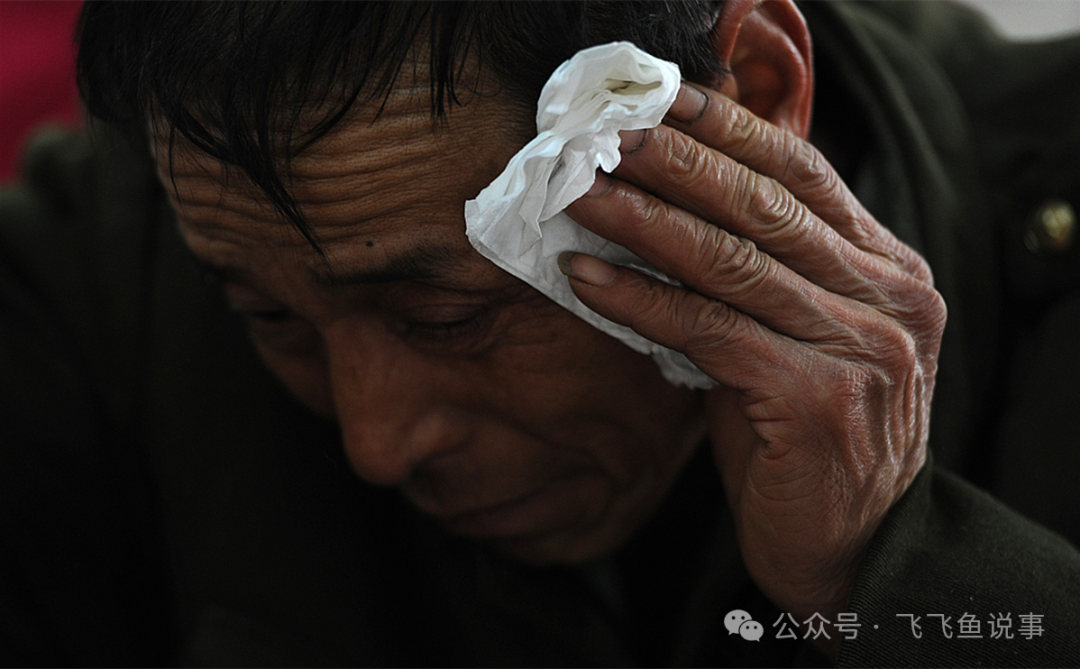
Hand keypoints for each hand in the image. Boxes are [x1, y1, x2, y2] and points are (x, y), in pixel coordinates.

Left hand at [563, 83, 944, 652]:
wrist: (854, 547)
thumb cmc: (808, 437)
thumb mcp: (797, 339)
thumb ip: (760, 278)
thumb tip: (663, 217)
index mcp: (889, 270)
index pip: (805, 176)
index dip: (731, 132)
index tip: (664, 103)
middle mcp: (889, 297)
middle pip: (765, 207)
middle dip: (677, 165)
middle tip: (605, 139)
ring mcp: (860, 345)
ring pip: (733, 262)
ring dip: (645, 222)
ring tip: (581, 196)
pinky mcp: (815, 395)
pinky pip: (709, 330)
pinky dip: (642, 301)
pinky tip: (590, 280)